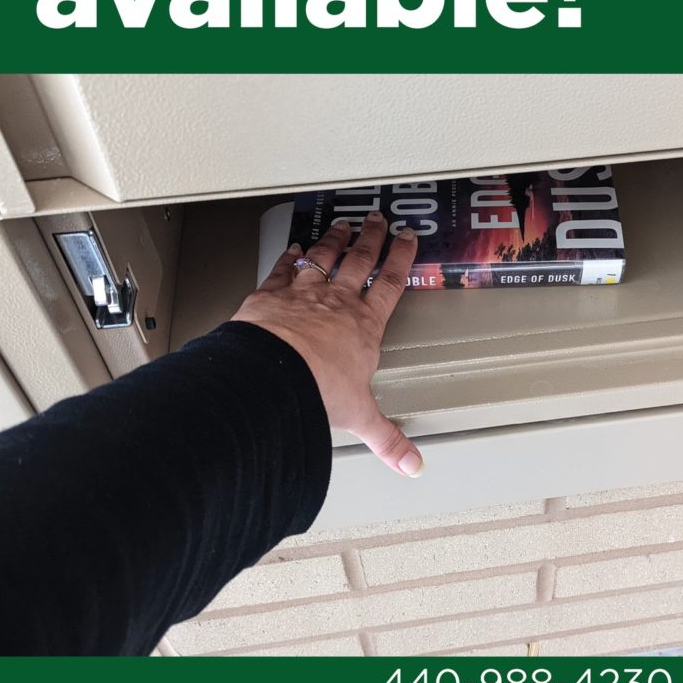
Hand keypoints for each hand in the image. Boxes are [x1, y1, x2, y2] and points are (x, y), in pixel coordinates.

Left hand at [233, 214, 423, 476]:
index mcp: (364, 326)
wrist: (273, 372)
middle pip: (358, 261)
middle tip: (376, 218)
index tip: (408, 239)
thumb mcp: (359, 416)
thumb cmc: (316, 388)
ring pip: (322, 257)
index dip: (401, 259)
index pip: (390, 284)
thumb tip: (411, 463)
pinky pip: (283, 268)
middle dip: (370, 238)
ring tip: (341, 224)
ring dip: (333, 240)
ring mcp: (302, 292)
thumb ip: (386, 438)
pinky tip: (292, 246)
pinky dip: (289, 256)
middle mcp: (336, 302)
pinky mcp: (271, 293)